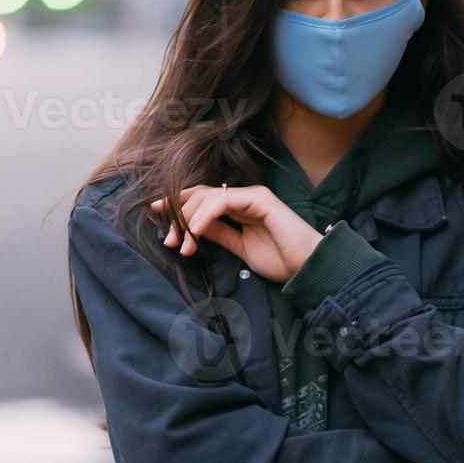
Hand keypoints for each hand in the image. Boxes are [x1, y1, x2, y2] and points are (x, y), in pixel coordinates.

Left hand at [150, 185, 322, 283]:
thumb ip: (218, 234)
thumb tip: (190, 229)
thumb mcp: (239, 248)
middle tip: (167, 239)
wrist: (307, 267)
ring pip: (208, 196)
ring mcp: (251, 196)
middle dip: (178, 214)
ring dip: (189, 219)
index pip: (202, 199)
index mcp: (238, 208)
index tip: (156, 215)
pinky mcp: (259, 199)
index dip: (178, 205)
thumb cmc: (280, 260)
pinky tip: (195, 231)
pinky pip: (224, 201)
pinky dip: (205, 215)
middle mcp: (243, 198)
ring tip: (181, 243)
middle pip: (200, 195)